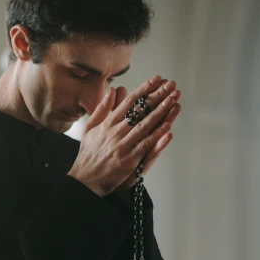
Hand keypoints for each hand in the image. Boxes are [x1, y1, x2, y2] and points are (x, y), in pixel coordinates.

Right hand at [67, 75, 181, 196]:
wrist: (85, 179)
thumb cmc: (89, 153)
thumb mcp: (90, 128)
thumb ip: (102, 109)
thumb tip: (112, 91)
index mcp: (107, 123)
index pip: (128, 102)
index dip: (144, 89)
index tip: (156, 79)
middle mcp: (115, 132)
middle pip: (140, 111)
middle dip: (157, 96)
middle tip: (171, 86)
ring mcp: (123, 146)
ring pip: (145, 125)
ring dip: (161, 111)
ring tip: (173, 100)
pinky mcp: (129, 160)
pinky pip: (146, 145)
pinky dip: (157, 135)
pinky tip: (167, 125)